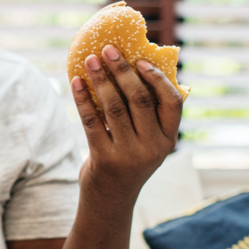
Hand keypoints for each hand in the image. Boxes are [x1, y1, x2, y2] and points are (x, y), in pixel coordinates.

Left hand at [70, 44, 182, 202]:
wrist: (110, 199)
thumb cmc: (128, 159)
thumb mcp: (146, 141)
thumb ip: (146, 114)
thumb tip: (130, 65)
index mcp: (168, 139)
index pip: (173, 102)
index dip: (158, 78)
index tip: (140, 60)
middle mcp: (153, 147)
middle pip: (140, 99)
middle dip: (122, 70)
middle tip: (108, 49)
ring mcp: (129, 154)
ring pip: (114, 107)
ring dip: (100, 79)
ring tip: (89, 60)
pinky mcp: (104, 159)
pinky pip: (91, 121)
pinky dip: (82, 98)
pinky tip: (75, 82)